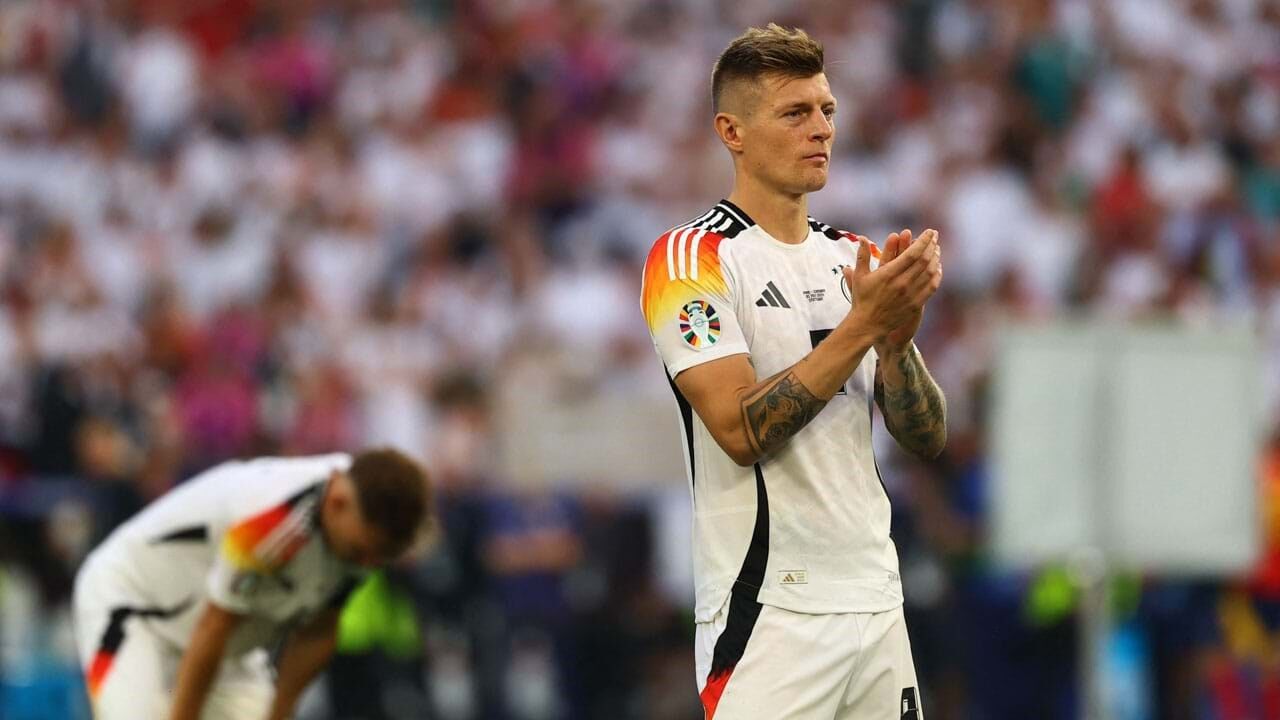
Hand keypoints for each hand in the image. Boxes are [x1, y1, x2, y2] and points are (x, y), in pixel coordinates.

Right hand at [841, 228, 940, 347]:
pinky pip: (931, 287)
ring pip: (930, 272)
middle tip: (935, 236)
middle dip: (932, 246)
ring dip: (935, 259)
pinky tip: (937, 268)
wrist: (868, 325)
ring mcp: (910, 294)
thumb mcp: (859, 276)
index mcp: (888, 274)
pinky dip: (937, 275)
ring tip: (936, 249)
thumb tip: (862, 238)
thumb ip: (863, 255)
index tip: (930, 232)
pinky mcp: (916, 304)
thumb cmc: (862, 299)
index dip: (924, 240)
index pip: (912, 253)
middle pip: (924, 260)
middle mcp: (902, 283)